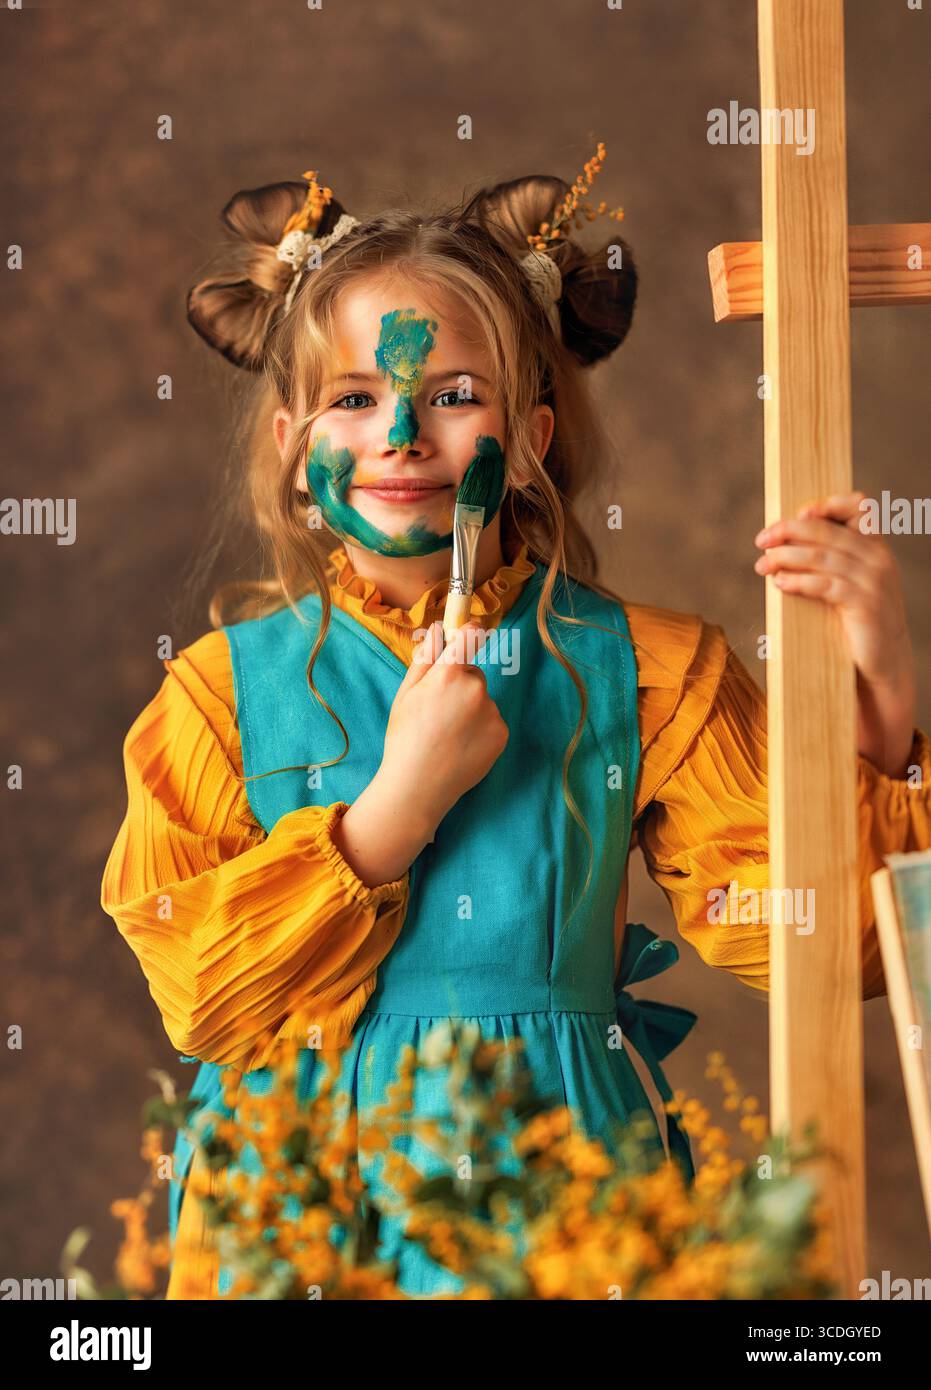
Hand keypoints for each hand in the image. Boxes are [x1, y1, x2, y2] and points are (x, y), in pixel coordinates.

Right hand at [331, 621, 508, 885]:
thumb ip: (425, 657)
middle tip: (438, 710)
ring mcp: (492, 712)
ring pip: (482, 699)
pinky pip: (491, 720)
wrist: (419, 786)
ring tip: (448, 733)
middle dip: (460, 683)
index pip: (469, 637)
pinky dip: (480, 728)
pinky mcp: (502, 733)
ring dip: (470, 709)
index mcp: (448, 675)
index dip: (470, 631)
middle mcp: (476, 689)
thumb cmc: (405, 737)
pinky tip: (461, 745)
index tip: (472, 629)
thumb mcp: (406, 693)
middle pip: (473, 674)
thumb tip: (438, 628)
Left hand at [754, 490, 917, 776]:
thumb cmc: (855, 623)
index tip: (796, 514)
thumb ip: (829, 561)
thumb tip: (782, 544)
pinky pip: (824, 584)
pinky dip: (797, 581)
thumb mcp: (847, 585)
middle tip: (761, 540)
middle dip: (788, 531)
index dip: (826, 505)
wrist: (881, 664)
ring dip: (785, 557)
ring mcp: (873, 580)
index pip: (859, 507)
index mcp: (875, 547)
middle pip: (827, 530)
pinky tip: (779, 584)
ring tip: (762, 565)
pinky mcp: (863, 604)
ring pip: (820, 555)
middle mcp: (877, 558)